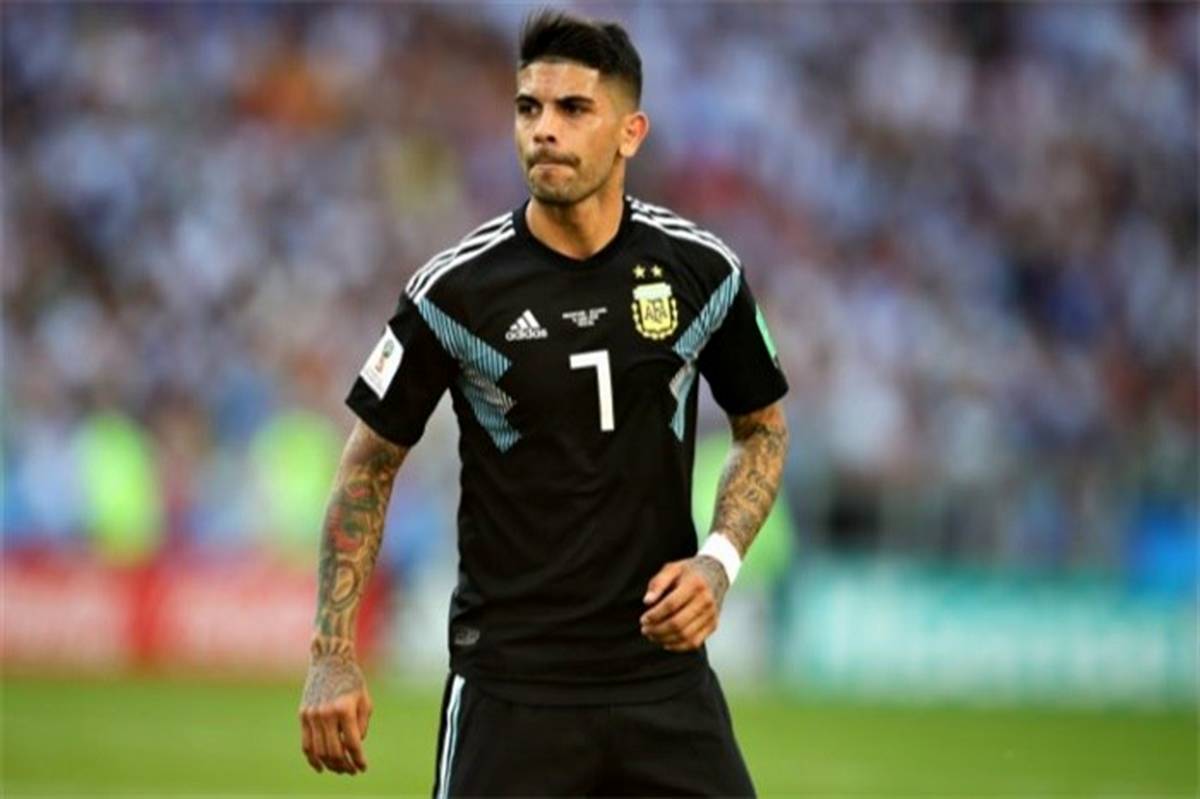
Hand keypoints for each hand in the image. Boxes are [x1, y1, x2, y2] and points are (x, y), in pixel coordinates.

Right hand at [299, 649, 372, 774]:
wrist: (329, 660)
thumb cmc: (352, 680)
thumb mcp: (364, 700)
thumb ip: (361, 725)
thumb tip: (354, 746)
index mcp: (345, 708)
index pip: (352, 743)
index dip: (358, 759)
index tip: (363, 768)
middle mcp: (326, 713)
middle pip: (334, 751)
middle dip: (345, 765)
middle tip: (352, 771)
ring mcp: (312, 715)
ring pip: (319, 751)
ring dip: (330, 765)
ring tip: (340, 769)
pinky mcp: (303, 715)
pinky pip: (306, 744)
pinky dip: (313, 758)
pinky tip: (321, 767)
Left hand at [640, 556, 729, 651]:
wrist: (717, 574)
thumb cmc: (689, 572)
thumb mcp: (672, 568)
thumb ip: (658, 583)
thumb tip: (647, 601)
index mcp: (695, 584)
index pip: (671, 605)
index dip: (654, 615)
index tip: (643, 619)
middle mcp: (706, 600)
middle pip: (678, 623)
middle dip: (657, 630)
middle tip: (645, 629)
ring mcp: (711, 615)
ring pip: (685, 635)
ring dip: (665, 639)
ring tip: (652, 636)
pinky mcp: (713, 625)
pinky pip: (694, 642)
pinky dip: (678, 646)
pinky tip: (665, 642)